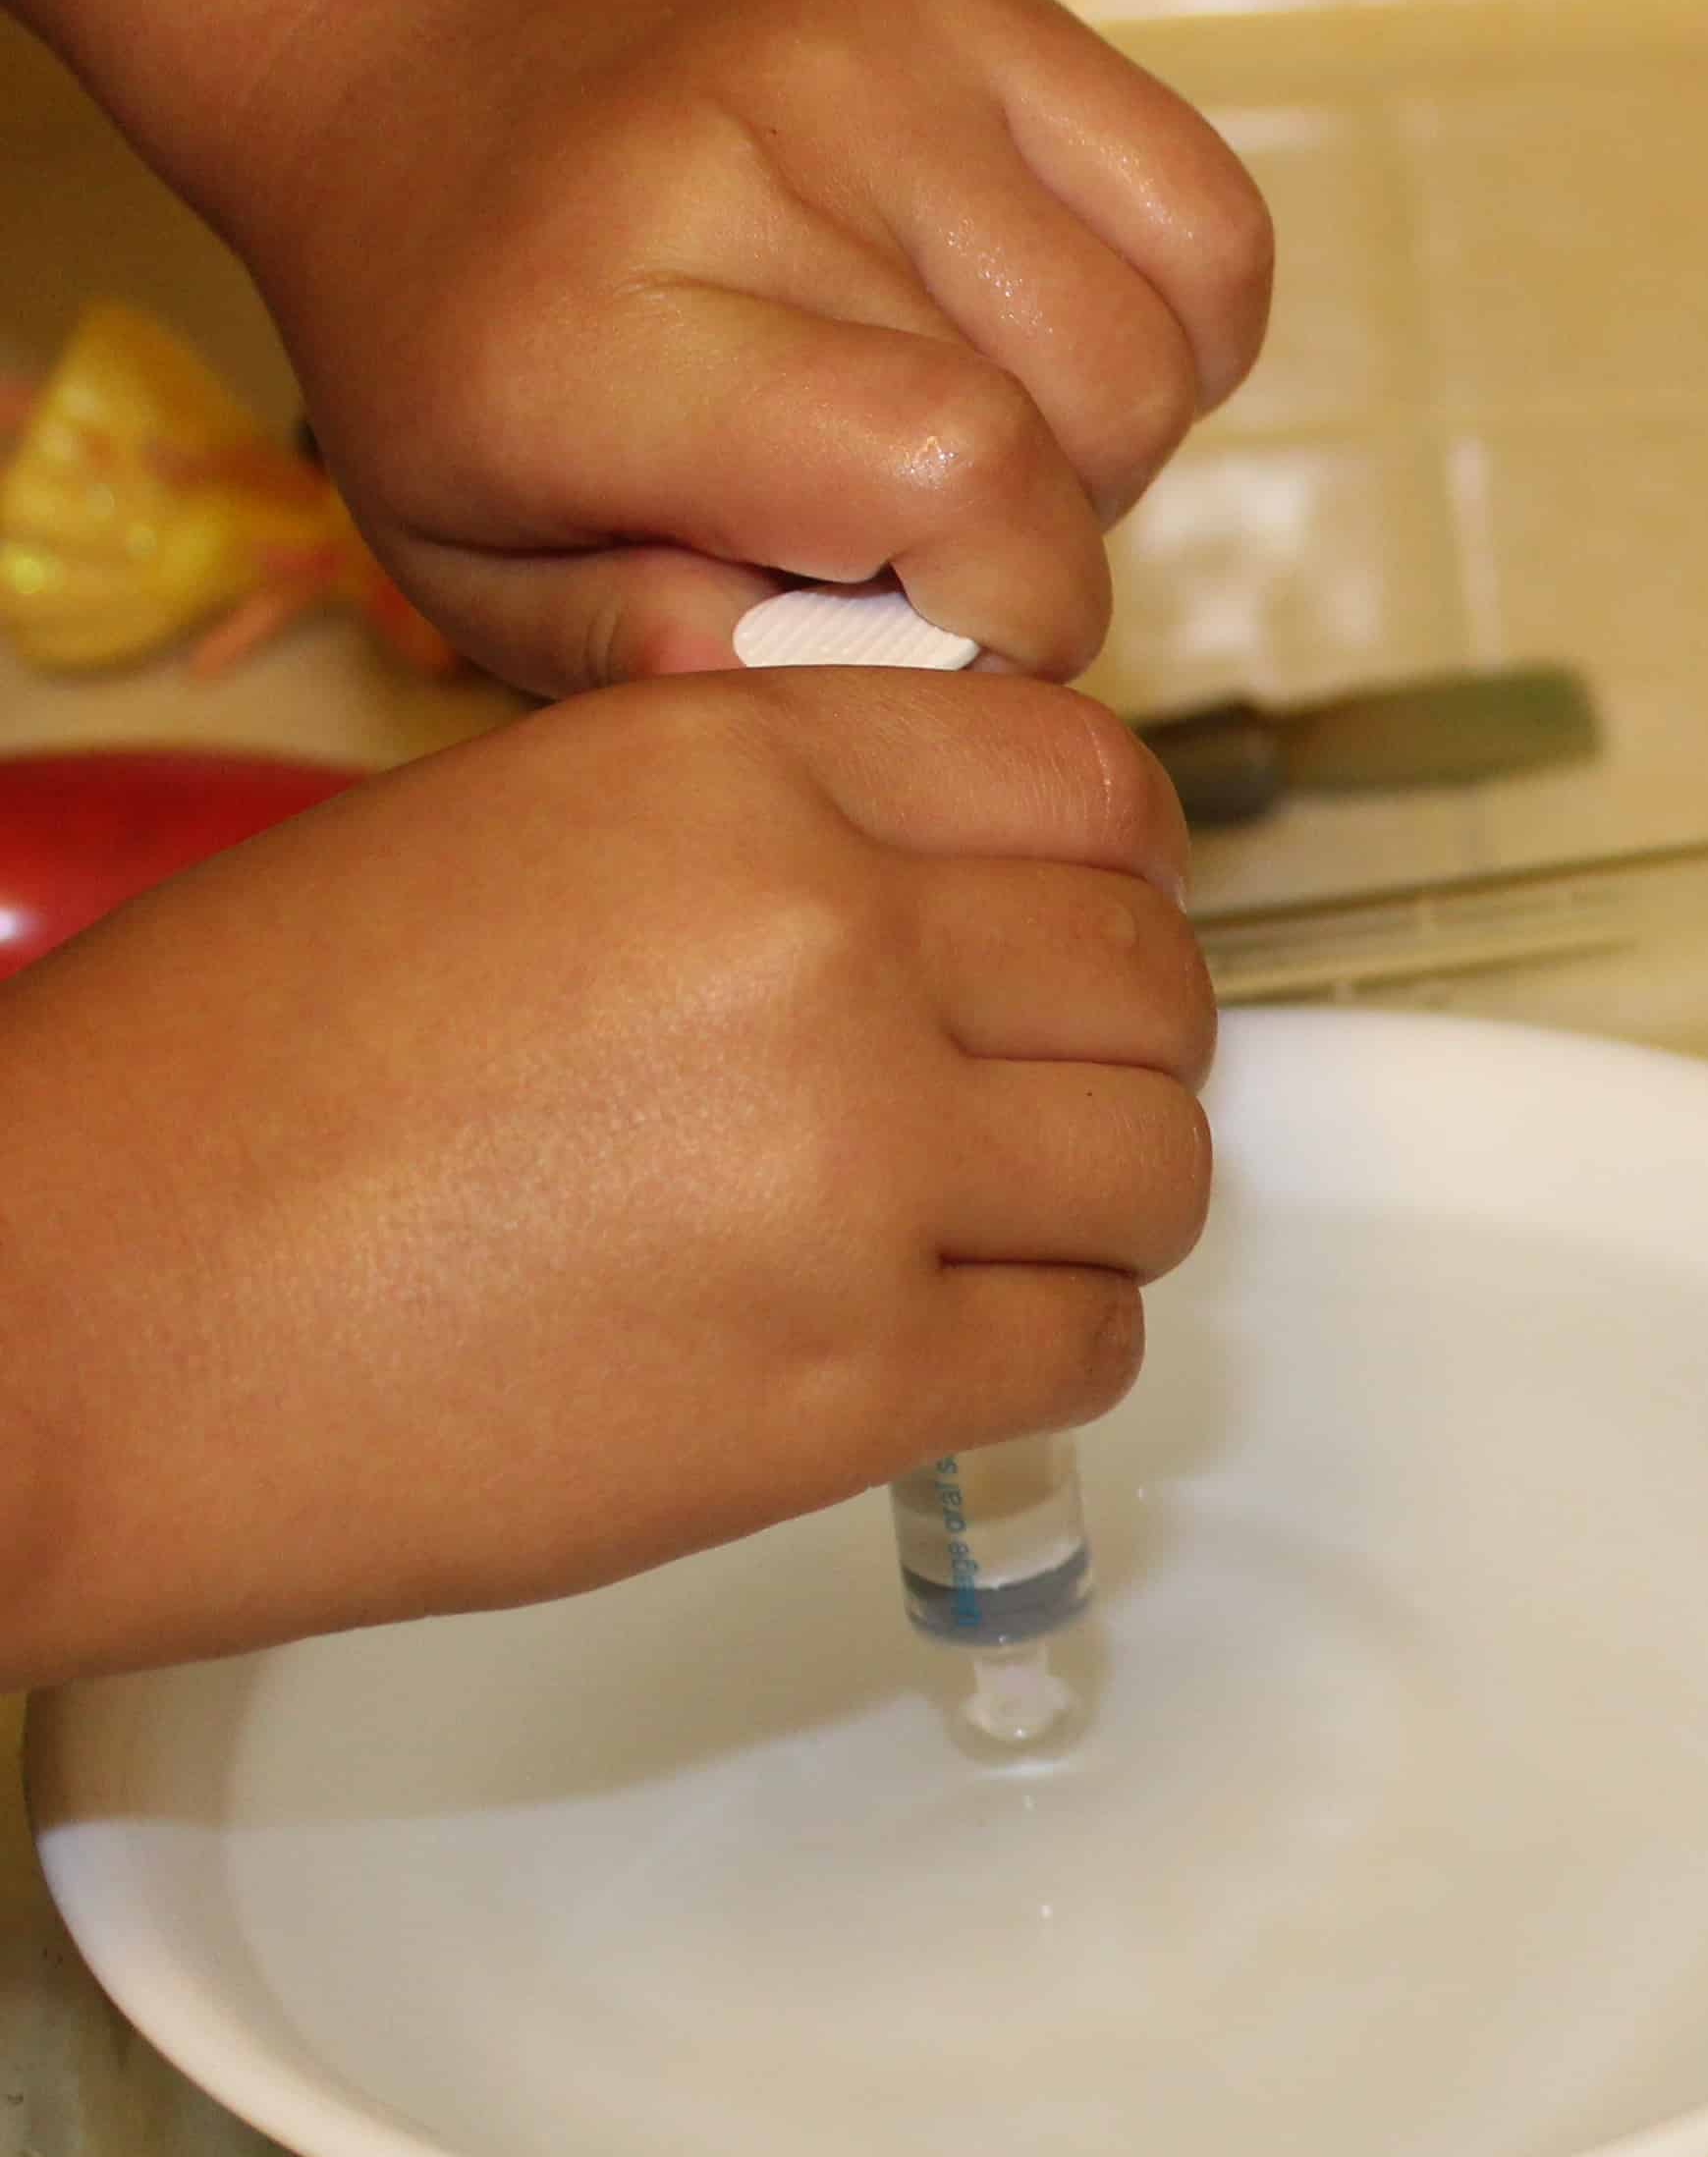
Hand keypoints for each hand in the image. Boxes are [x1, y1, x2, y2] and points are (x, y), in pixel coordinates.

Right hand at [0, 673, 1208, 1684]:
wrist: (66, 1320)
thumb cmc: (222, 1094)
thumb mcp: (498, 837)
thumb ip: (748, 836)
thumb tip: (953, 889)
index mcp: (728, 775)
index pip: (1084, 782)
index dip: (1111, 869)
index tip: (1080, 929)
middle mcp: (822, 945)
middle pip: (1145, 978)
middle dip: (1112, 1044)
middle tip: (1027, 1101)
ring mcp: (855, 1170)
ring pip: (1151, 1166)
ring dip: (1095, 1203)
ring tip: (977, 1230)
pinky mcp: (851, 1381)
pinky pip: (1086, 1343)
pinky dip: (1043, 1342)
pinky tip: (933, 1336)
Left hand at [209, 0, 1269, 695]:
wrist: (424, 43)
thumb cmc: (464, 348)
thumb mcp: (469, 560)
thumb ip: (654, 660)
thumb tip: (854, 704)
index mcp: (596, 330)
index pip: (954, 470)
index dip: (1012, 604)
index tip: (939, 630)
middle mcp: (743, 158)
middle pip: (1080, 423)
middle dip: (1047, 540)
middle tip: (921, 533)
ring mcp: (877, 58)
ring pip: (1159, 347)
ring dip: (1109, 446)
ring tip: (980, 433)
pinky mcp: (980, 7)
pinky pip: (1209, 224)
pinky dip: (1181, 328)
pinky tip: (1052, 349)